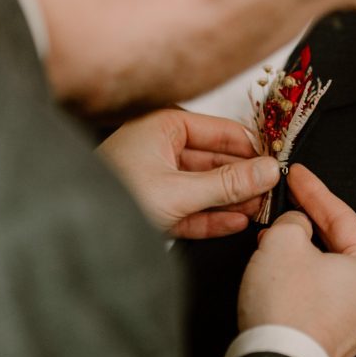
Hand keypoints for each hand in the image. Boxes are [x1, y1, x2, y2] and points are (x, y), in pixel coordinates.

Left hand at [97, 109, 279, 237]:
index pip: (224, 132)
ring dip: (233, 200)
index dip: (253, 150)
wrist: (76, 230)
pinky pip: (193, 207)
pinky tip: (238, 222)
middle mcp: (164, 146)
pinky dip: (214, 216)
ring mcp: (159, 177)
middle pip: (217, 161)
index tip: (279, 166)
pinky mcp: (156, 205)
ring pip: (207, 186)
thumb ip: (228, 183)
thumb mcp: (179, 191)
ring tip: (262, 211)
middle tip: (275, 194)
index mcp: (166, 126)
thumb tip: (269, 171)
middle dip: (245, 179)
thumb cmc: (113, 198)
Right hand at [238, 165, 355, 356]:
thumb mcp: (283, 240)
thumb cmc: (286, 309)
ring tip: (273, 242)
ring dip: (300, 255)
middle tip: (286, 204)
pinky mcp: (334, 342)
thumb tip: (295, 227)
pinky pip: (319, 300)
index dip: (314, 191)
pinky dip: (301, 283)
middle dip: (307, 224)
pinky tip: (279, 276)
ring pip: (327, 274)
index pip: (343, 218)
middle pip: (338, 247)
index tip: (298, 175)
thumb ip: (294, 221)